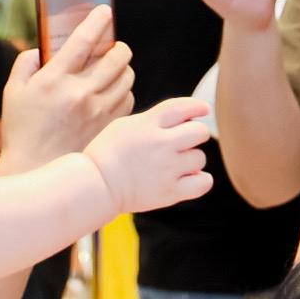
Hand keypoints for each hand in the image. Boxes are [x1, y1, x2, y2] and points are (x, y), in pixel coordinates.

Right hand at [0, 4, 131, 172]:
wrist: (36, 167)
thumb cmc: (22, 128)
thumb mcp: (13, 91)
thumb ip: (27, 63)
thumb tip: (44, 48)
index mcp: (54, 80)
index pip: (83, 41)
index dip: (97, 21)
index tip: (104, 11)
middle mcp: (80, 93)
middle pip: (116, 57)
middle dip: (118, 45)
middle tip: (114, 45)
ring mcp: (98, 110)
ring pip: (127, 77)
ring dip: (123, 66)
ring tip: (114, 67)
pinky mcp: (109, 125)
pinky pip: (128, 98)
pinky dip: (124, 90)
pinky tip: (113, 90)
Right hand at [81, 96, 213, 214]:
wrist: (96, 184)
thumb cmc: (108, 154)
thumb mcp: (125, 125)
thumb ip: (153, 119)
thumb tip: (183, 118)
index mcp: (148, 124)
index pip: (182, 108)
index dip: (197, 107)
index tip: (203, 110)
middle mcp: (161, 144)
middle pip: (200, 132)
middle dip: (196, 135)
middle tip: (183, 143)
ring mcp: (167, 169)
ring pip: (200, 158)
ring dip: (192, 160)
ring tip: (174, 165)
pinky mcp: (170, 192)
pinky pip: (203, 182)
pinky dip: (199, 180)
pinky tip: (187, 179)